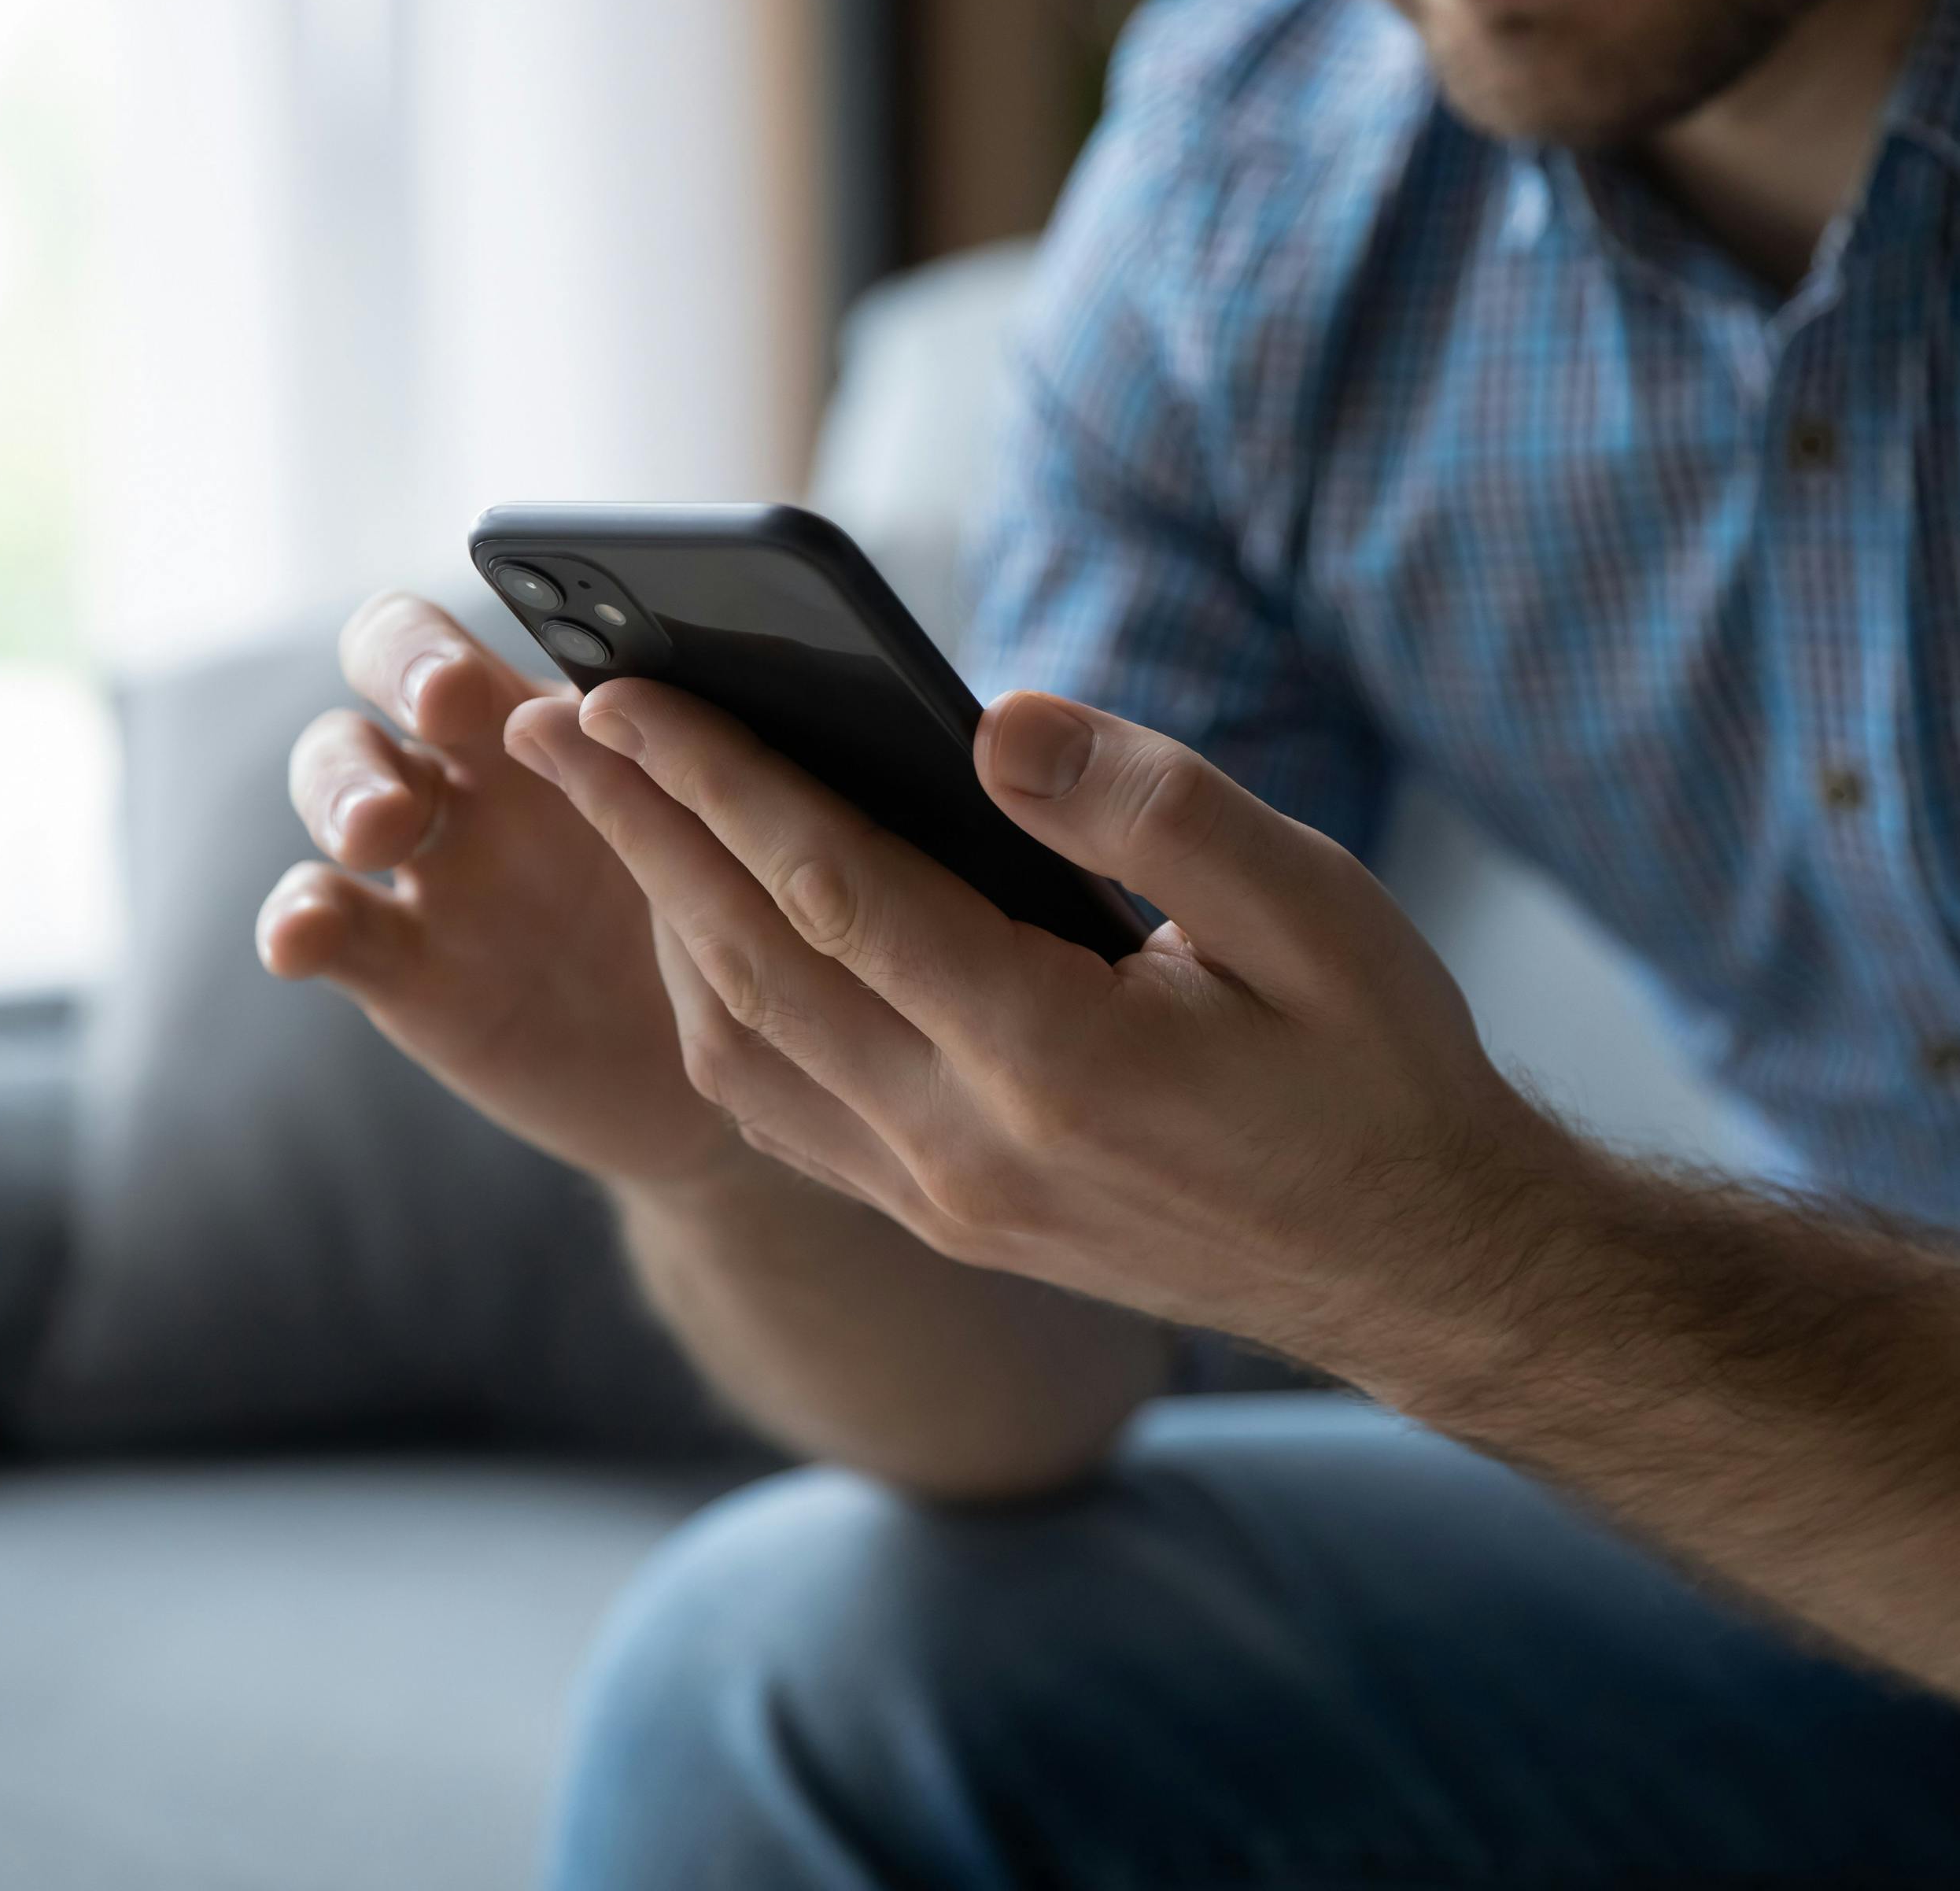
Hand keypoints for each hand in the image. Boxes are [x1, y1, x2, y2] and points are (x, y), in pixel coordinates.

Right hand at [256, 594, 741, 1191]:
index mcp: (555, 714)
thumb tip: (764, 683)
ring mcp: (430, 868)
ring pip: (338, 786)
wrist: (745, 1064)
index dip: (429, 645)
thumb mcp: (742, 833)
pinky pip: (327, 928)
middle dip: (390, 681)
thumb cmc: (750, 914)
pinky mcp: (404, 970)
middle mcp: (476, 770)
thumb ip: (718, 759)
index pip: (453, 632)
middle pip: (379, 677)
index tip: (458, 691)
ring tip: (379, 831)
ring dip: (342, 791)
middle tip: (436, 717)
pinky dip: (299, 923)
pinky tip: (305, 940)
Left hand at [504, 679, 1575, 1375]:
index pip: (830, 892)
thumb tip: (995, 720)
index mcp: (1054, 1063)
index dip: (713, 780)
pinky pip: (784, 1113)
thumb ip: (1154, 812)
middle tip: (542, 722)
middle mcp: (967, 1151)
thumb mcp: (1318, 914)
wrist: (1417, 1270)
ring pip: (744, 1050)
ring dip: (659, 921)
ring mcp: (945, 1204)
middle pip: (749, 965)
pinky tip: (703, 936)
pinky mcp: (948, 1224)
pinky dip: (719, 1011)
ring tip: (605, 809)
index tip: (619, 690)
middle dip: (637, 833)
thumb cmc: (1382, 1073)